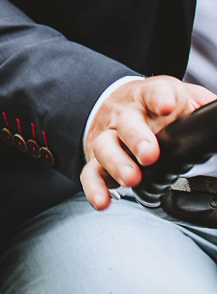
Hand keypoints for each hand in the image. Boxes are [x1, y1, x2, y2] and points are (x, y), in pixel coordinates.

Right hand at [81, 75, 216, 208]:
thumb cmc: (156, 106)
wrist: (115, 103)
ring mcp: (108, 137)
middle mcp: (125, 115)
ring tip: (131, 179)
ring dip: (117, 163)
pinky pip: (91, 174)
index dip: (159, 98)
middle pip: (127, 122)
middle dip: (137, 138)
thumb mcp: (183, 98)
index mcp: (148, 97)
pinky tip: (102, 202)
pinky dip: (94, 188)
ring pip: (105, 147)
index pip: (153, 91)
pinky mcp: (96, 160)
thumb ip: (203, 107)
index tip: (166, 106)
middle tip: (149, 155)